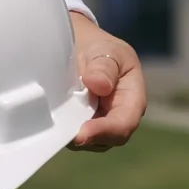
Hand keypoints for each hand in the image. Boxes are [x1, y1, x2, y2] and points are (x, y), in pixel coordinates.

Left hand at [68, 12, 146, 151]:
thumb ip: (104, 66)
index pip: (125, 122)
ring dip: (75, 137)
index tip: (82, 133)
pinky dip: (67, 133)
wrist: (82, 46)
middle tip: (64, 135)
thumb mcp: (105, 49)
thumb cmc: (98, 47)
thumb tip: (99, 85)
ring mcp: (102, 124)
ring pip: (92, 142)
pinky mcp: (85, 126)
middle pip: (109, 139)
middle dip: (88, 138)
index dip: (105, 131)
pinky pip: (77, 137)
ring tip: (58, 125)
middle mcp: (121, 116)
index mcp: (132, 97)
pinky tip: (55, 122)